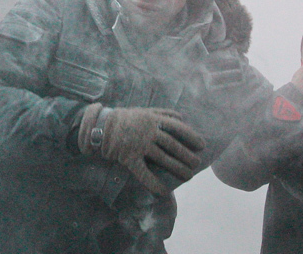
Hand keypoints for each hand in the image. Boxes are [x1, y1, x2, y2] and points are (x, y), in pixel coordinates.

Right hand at [79, 105, 205, 195]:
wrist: (100, 126)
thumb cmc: (124, 118)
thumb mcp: (144, 110)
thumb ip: (162, 113)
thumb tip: (182, 118)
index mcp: (153, 119)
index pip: (178, 128)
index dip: (192, 137)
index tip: (202, 145)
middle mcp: (148, 132)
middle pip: (173, 146)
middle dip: (187, 156)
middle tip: (196, 164)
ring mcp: (139, 145)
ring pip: (163, 159)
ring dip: (178, 169)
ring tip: (188, 176)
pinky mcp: (130, 158)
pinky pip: (144, 173)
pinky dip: (154, 184)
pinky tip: (163, 192)